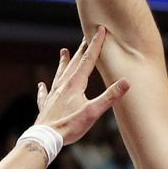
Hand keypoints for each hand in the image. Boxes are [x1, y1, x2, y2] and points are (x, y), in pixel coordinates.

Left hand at [33, 26, 129, 145]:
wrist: (45, 138)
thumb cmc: (70, 126)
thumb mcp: (93, 112)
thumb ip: (109, 97)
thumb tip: (126, 82)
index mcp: (75, 85)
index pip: (88, 60)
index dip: (95, 44)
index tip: (100, 29)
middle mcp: (63, 86)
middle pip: (75, 64)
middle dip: (82, 50)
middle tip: (86, 37)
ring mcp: (53, 95)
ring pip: (59, 74)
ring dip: (63, 63)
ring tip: (63, 52)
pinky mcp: (46, 106)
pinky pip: (45, 94)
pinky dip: (44, 88)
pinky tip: (41, 85)